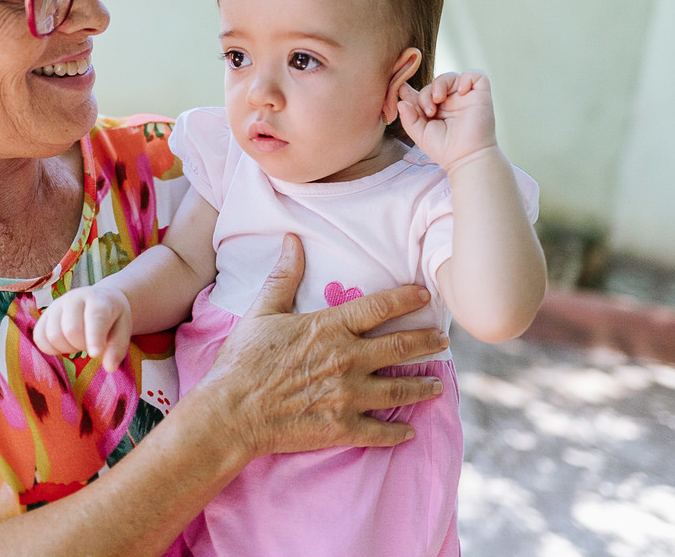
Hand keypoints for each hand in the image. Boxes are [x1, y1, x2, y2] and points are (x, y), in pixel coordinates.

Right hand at [33, 284, 131, 372]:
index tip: (95, 355)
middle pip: (71, 330)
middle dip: (82, 345)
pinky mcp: (44, 315)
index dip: (94, 337)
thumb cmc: (112, 317)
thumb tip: (110, 368)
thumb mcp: (123, 329)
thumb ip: (117, 348)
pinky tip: (65, 344)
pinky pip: (39, 338)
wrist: (99, 299)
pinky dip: (51, 348)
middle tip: (91, 345)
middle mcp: (74, 298)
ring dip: (67, 348)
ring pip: (53, 335)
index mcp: (98, 299)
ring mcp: (56, 305)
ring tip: (79, 342)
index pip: (95, 316)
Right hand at [194, 235, 448, 456]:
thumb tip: (292, 240)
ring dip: (423, 386)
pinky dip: (398, 433)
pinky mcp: (342, 427)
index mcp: (331, 328)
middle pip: (400, 347)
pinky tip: (409, 432)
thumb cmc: (243, 361)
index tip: (426, 295)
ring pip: (399, 389)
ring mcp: (348, 395)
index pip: (380, 307)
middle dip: (427, 342)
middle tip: (443, 340)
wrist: (231, 412)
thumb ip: (284, 277)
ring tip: (438, 384)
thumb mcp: (262, 312)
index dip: (407, 299)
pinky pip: (380, 431)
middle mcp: (348, 359)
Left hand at [397, 70, 497, 169]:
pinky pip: (475, 75)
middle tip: (428, 111)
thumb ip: (409, 118)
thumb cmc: (445, 149)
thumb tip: (401, 102)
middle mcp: (449, 102)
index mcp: (435, 110)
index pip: (421, 92)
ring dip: (439, 84)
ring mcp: (464, 97)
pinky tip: (461, 91)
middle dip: (425, 94)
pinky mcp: (481, 95)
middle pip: (433, 84)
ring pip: (450, 77)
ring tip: (438, 100)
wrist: (467, 158)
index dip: (411, 87)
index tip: (399, 87)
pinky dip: (466, 78)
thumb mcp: (420, 134)